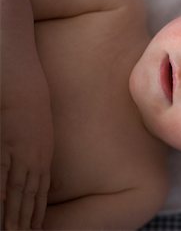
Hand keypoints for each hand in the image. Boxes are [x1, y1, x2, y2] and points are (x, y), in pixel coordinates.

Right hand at [1, 105, 52, 229]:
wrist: (25, 93)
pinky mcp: (4, 148)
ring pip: (15, 192)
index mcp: (43, 162)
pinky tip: (1, 206)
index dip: (37, 215)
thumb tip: (46, 181)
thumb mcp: (44, 141)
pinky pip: (1, 175)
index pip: (40, 195)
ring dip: (12, 214)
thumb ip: (42, 162)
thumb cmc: (33, 116)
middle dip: (25, 221)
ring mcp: (18, 157)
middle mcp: (33, 163)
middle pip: (28, 199)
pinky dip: (1, 192)